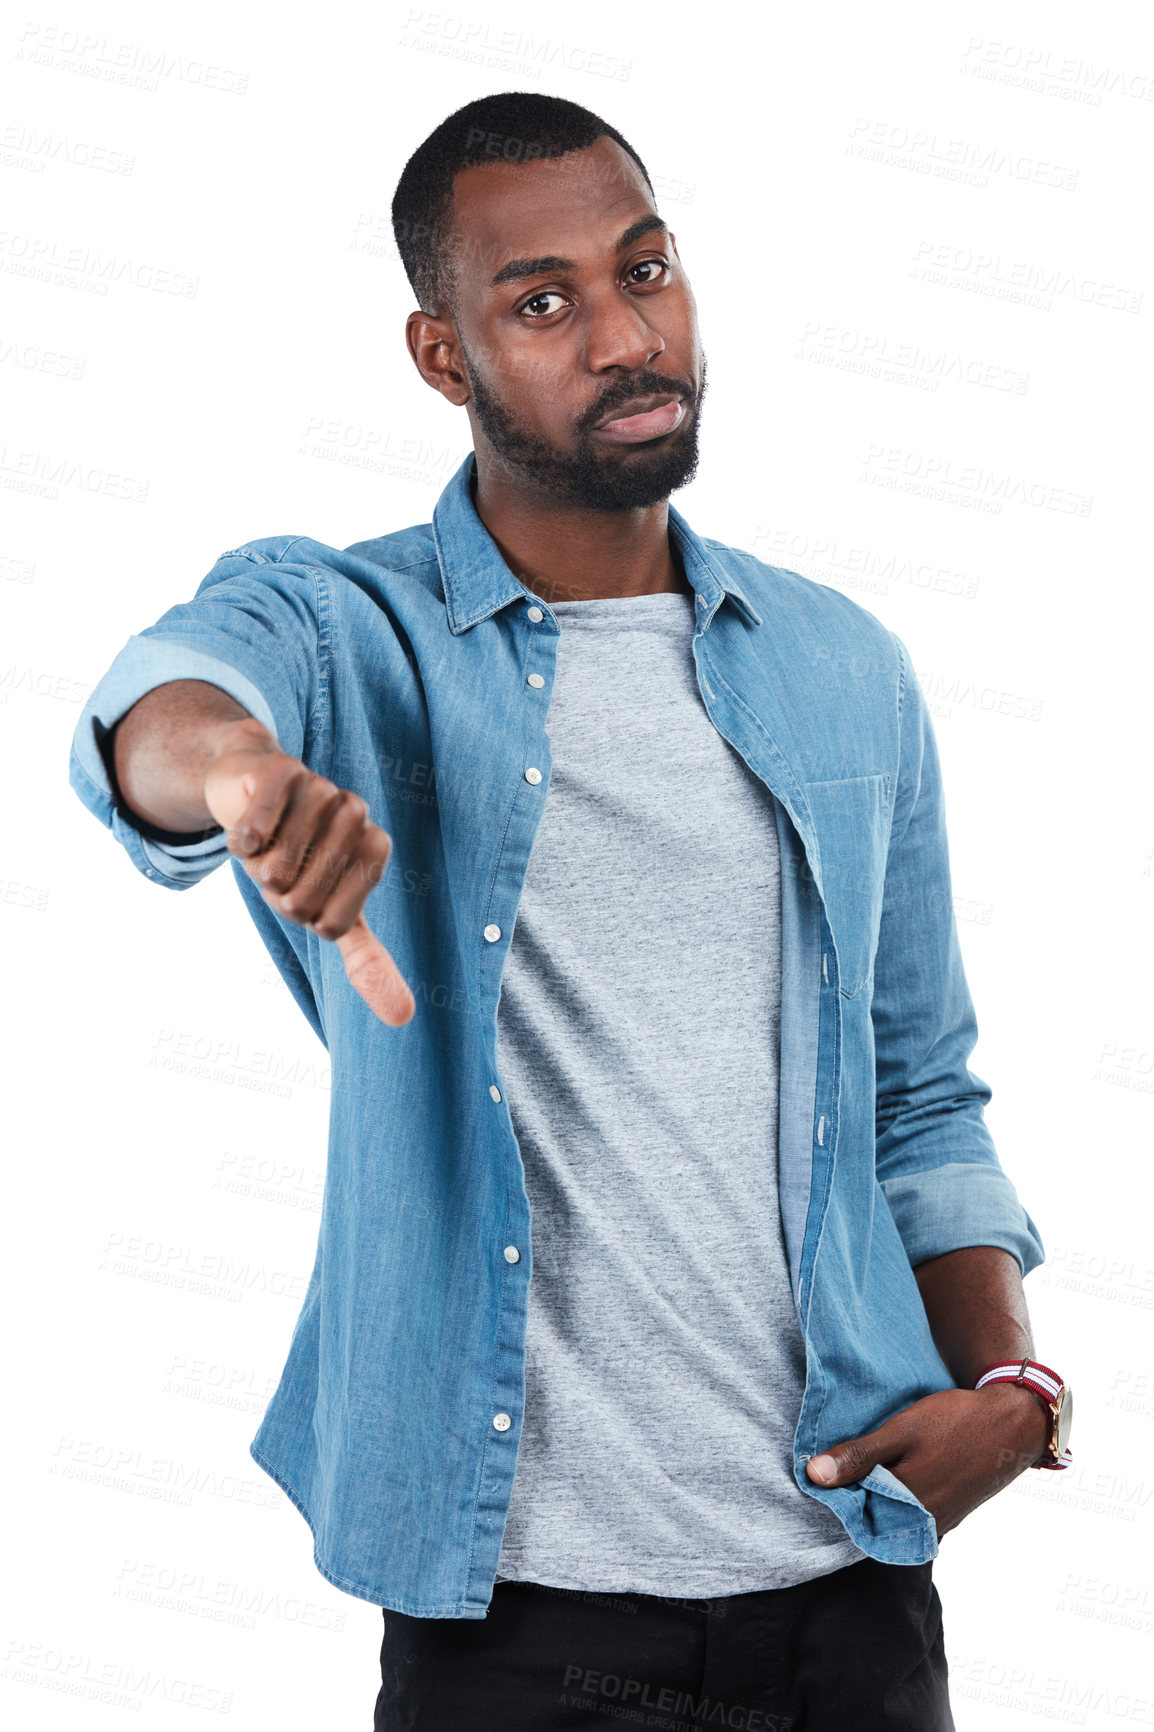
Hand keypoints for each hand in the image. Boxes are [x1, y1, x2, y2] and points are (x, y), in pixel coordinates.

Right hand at [203, 719, 414, 1026]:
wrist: (252, 785)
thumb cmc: (296, 858)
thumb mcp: (331, 912)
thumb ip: (368, 962)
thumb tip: (406, 1018)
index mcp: (374, 851)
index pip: (333, 924)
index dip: (305, 918)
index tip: (304, 893)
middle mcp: (356, 814)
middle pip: (302, 898)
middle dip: (278, 894)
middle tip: (278, 868)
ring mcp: (321, 788)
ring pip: (278, 864)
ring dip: (258, 868)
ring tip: (265, 846)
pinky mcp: (282, 770)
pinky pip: (256, 829)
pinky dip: (243, 842)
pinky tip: (246, 832)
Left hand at [805, 1383, 1048, 1537]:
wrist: (1012, 1424)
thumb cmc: (955, 1423)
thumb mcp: (900, 1431)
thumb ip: (858, 1457)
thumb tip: (813, 1475)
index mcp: (907, 1509)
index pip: (853, 1512)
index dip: (836, 1490)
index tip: (825, 1466)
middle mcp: (923, 1526)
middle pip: (874, 1516)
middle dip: (856, 1493)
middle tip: (845, 1462)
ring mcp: (939, 1523)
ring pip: (894, 1514)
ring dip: (879, 1493)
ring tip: (872, 1462)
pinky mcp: (950, 1515)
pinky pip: (913, 1512)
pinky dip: (900, 1495)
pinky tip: (898, 1469)